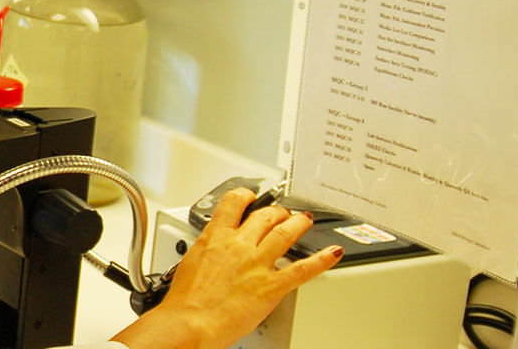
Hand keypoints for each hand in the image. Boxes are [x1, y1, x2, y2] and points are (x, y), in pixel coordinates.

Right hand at [113, 188, 343, 348]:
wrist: (191, 321)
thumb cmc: (185, 301)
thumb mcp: (188, 265)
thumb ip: (205, 254)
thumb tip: (208, 257)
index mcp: (214, 238)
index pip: (233, 204)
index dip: (245, 196)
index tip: (250, 196)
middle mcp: (238, 245)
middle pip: (264, 217)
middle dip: (276, 212)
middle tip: (282, 213)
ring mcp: (257, 264)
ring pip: (285, 234)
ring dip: (298, 224)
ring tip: (305, 220)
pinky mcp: (271, 285)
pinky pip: (303, 269)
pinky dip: (322, 260)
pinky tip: (332, 253)